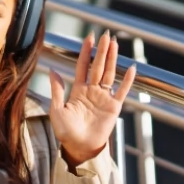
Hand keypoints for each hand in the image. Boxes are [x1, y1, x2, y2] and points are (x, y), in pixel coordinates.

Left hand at [49, 30, 136, 167]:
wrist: (79, 148)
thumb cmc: (65, 132)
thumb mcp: (56, 110)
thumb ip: (56, 90)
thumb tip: (52, 70)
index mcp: (78, 90)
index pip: (83, 66)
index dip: (86, 52)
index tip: (89, 38)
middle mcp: (92, 91)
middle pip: (98, 66)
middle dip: (101, 51)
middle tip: (105, 35)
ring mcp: (104, 98)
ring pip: (109, 74)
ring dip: (112, 59)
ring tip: (115, 44)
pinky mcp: (113, 107)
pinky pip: (122, 91)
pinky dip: (127, 80)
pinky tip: (131, 68)